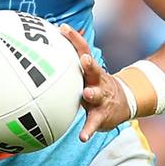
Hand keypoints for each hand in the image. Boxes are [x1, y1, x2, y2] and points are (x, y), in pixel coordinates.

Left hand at [61, 25, 131, 141]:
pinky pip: (94, 123)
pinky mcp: (102, 116)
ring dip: (92, 94)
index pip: (83, 50)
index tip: (63, 28)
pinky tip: (82, 137)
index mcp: (91, 70)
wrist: (124, 102)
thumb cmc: (96, 85)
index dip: (74, 39)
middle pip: (94, 70)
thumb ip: (67, 63)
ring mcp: (101, 99)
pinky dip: (88, 130)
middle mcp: (98, 82)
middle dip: (90, 64)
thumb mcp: (86, 73)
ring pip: (97, 95)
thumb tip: (40, 49)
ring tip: (87, 94)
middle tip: (84, 58)